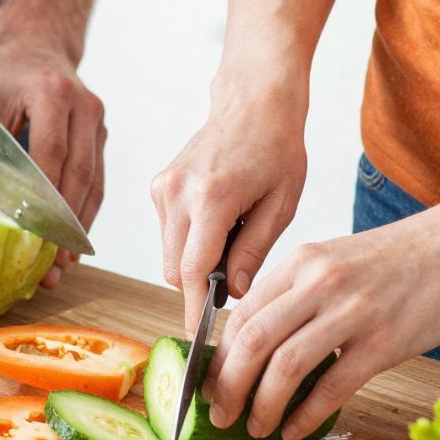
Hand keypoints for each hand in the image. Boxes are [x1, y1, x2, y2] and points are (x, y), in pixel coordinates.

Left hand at [0, 33, 105, 289]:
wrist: (37, 42)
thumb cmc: (3, 73)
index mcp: (52, 91)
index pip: (51, 153)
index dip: (43, 198)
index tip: (32, 236)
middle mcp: (84, 107)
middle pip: (78, 175)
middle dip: (63, 226)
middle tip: (51, 267)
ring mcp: (98, 123)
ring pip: (93, 184)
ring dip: (76, 228)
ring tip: (61, 267)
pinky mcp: (101, 138)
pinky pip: (96, 182)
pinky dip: (83, 215)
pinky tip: (70, 245)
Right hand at [151, 79, 309, 332]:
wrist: (254, 102)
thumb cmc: (278, 149)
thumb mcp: (281, 205)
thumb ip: (253, 251)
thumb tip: (232, 292)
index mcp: (212, 197)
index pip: (191, 270)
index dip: (193, 308)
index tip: (198, 336)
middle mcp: (178, 192)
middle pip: (173, 268)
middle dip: (199, 285)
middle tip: (236, 279)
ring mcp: (163, 187)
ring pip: (168, 253)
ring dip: (194, 262)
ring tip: (234, 236)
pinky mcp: (159, 185)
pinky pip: (168, 232)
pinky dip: (189, 240)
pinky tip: (220, 220)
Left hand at [205, 205, 439, 439]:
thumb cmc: (407, 257)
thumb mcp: (340, 261)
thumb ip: (302, 294)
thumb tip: (265, 342)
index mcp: (303, 262)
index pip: (240, 314)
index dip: (218, 356)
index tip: (211, 384)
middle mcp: (319, 283)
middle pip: (250, 342)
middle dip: (227, 386)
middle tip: (219, 414)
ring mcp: (352, 312)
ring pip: (283, 367)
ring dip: (261, 406)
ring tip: (255, 427)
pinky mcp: (384, 341)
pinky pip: (331, 386)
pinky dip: (305, 414)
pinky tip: (295, 429)